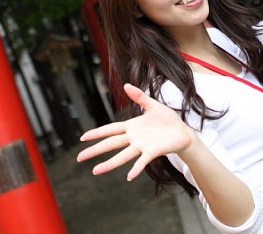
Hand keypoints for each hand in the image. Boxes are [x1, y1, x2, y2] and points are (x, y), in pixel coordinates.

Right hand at [77, 84, 195, 180]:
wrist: (183, 132)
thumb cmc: (167, 119)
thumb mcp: (153, 105)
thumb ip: (139, 96)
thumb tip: (126, 85)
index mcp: (132, 127)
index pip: (110, 129)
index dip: (97, 133)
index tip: (82, 137)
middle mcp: (134, 138)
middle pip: (111, 144)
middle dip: (95, 150)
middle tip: (79, 158)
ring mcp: (142, 146)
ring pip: (122, 155)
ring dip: (109, 163)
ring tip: (95, 171)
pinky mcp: (153, 151)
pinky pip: (143, 161)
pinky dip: (136, 168)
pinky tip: (129, 176)